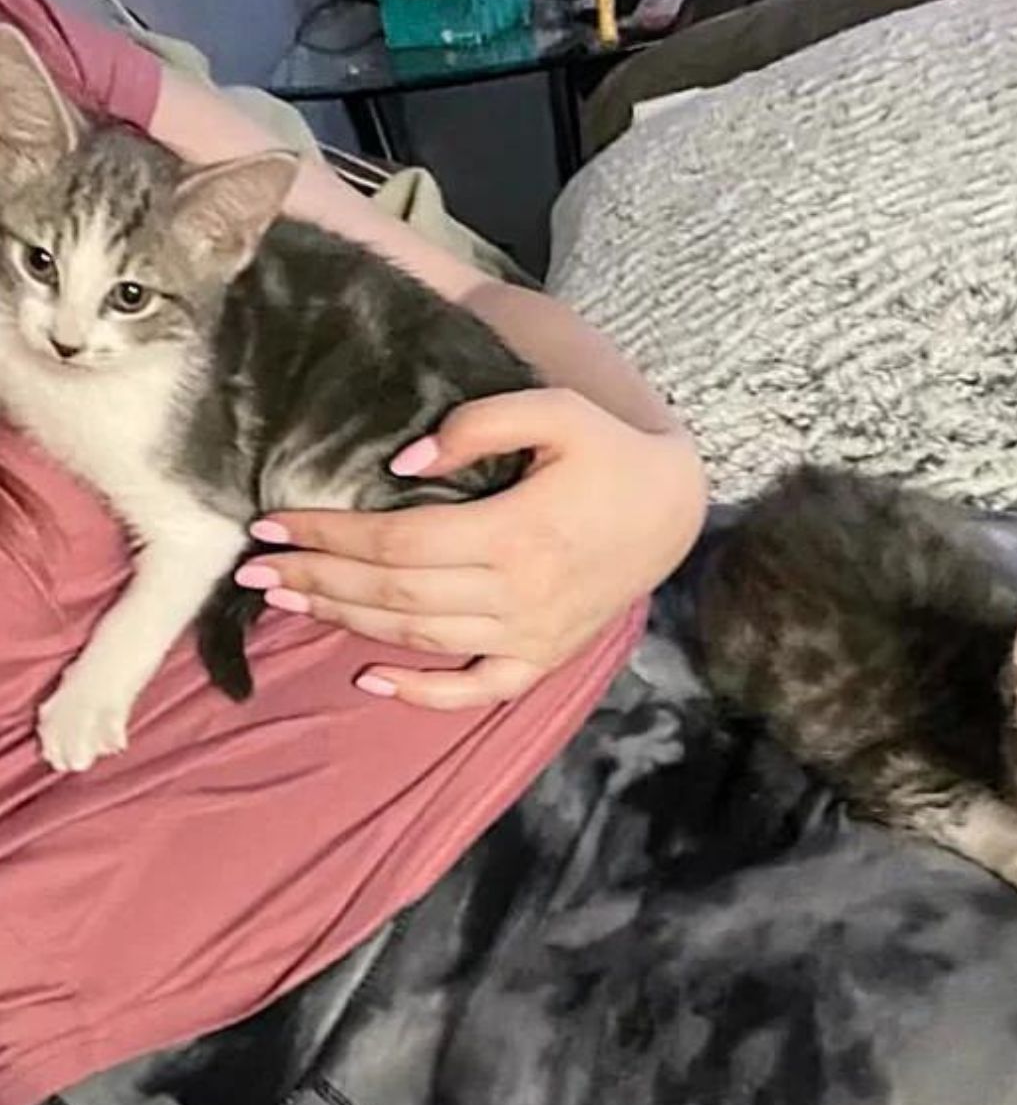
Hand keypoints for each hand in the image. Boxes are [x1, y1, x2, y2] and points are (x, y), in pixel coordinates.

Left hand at [237, 388, 707, 708]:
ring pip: (420, 637)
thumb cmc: (610, 451)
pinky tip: (370, 681)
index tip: (272, 524)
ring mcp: (531, 634)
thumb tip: (398, 467)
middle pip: (394, 594)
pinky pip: (477, 688)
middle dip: (317, 581)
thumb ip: (477, 426)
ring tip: (289, 603)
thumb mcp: (556, 411)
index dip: (328, 536)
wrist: (674, 508)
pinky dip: (424, 693)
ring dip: (347, 623)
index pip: (396, 542)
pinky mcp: (544, 656)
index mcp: (515, 533)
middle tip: (253, 570)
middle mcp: (517, 594)